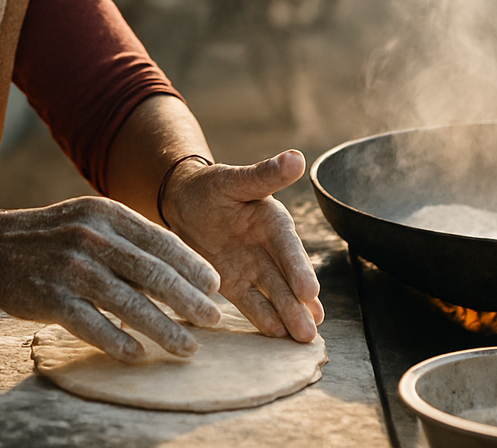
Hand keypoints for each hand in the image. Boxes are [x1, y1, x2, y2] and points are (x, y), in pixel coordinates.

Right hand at [0, 197, 221, 362]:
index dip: (193, 267)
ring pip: (129, 303)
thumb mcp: (90, 219)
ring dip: (164, 329)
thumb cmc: (51, 236)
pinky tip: (137, 354)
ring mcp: (70, 267)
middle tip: (212, 321)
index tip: (215, 288)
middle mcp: (92, 236)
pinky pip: (92, 324)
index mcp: (107, 212)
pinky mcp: (50, 297)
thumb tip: (181, 267)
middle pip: (153, 274)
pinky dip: (118, 341)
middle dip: (189, 301)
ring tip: (187, 347)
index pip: (162, 241)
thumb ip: (129, 238)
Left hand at [160, 149, 322, 341]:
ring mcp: (253, 268)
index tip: (309, 291)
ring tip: (302, 339)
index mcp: (273, 220)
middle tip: (311, 331)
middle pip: (286, 278)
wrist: (185, 202)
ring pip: (273, 294)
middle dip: (298, 304)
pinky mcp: (235, 283)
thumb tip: (296, 157)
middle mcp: (269, 248)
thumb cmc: (212, 186)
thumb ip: (264, 174)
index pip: (288, 246)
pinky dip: (263, 317)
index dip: (298, 268)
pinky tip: (276, 335)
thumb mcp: (235, 179)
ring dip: (287, 316)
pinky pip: (251, 301)